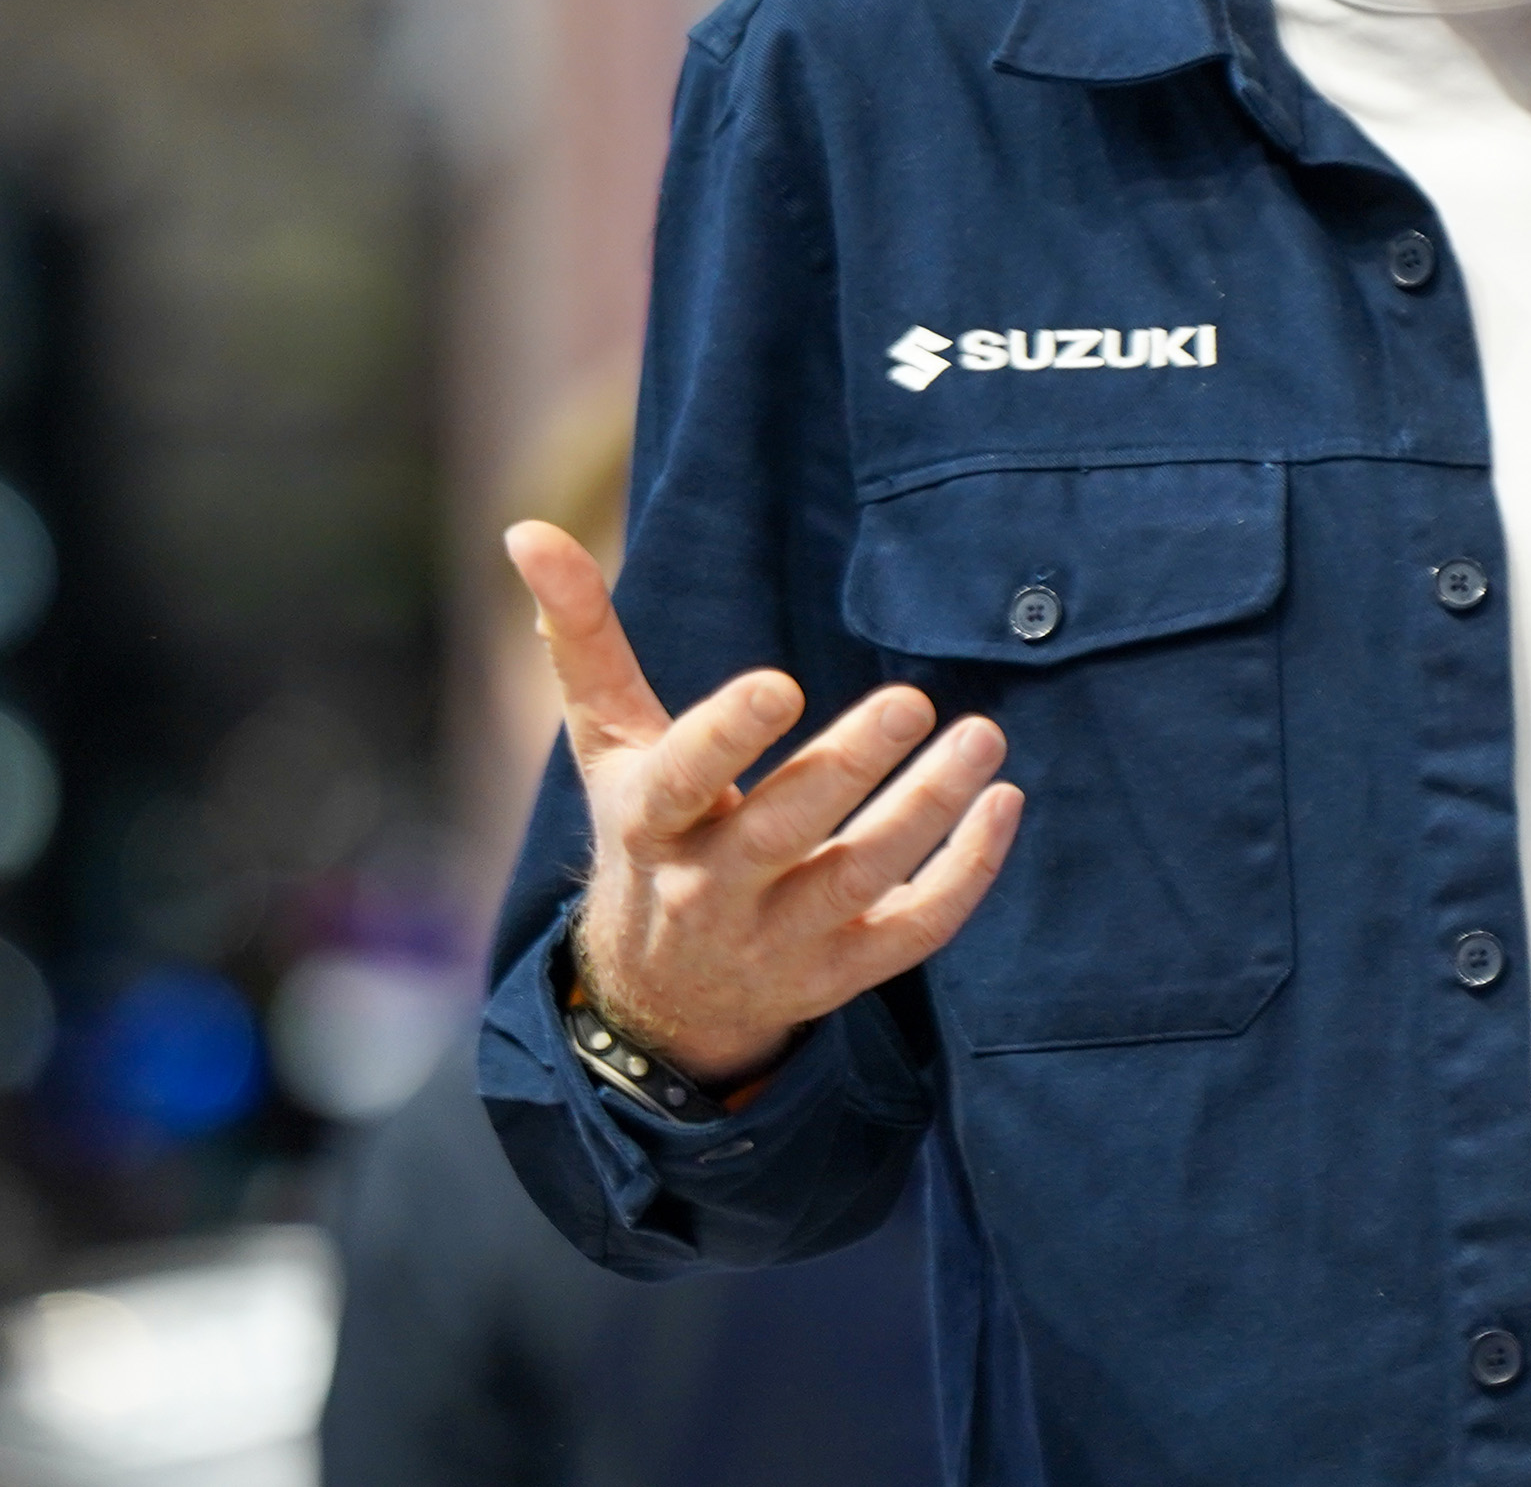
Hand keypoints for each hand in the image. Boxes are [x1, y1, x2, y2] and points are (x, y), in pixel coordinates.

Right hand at [508, 522, 1020, 1089]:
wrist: (661, 998)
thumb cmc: (648, 830)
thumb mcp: (606, 742)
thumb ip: (583, 639)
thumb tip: (528, 530)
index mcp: (650, 824)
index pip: (679, 782)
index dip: (725, 737)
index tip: (780, 685)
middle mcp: (709, 891)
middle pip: (782, 831)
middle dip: (847, 768)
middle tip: (911, 701)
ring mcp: (778, 940)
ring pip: (858, 880)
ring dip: (927, 811)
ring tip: (984, 737)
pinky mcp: (840, 974)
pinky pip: (913, 932)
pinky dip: (966, 874)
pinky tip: (1002, 804)